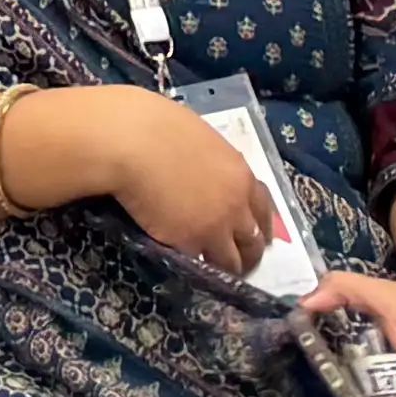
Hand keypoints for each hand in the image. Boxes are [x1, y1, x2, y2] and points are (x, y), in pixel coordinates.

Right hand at [46, 88, 281, 278]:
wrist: (131, 142)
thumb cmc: (155, 125)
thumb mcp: (199, 138)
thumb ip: (212, 161)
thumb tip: (205, 171)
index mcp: (240, 173)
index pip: (264, 208)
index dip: (262, 225)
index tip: (258, 235)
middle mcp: (235, 204)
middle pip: (253, 240)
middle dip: (248, 254)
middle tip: (239, 261)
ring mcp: (215, 227)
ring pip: (232, 261)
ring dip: (225, 267)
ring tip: (215, 272)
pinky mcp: (189, 243)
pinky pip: (200, 264)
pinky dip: (197, 267)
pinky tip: (189, 267)